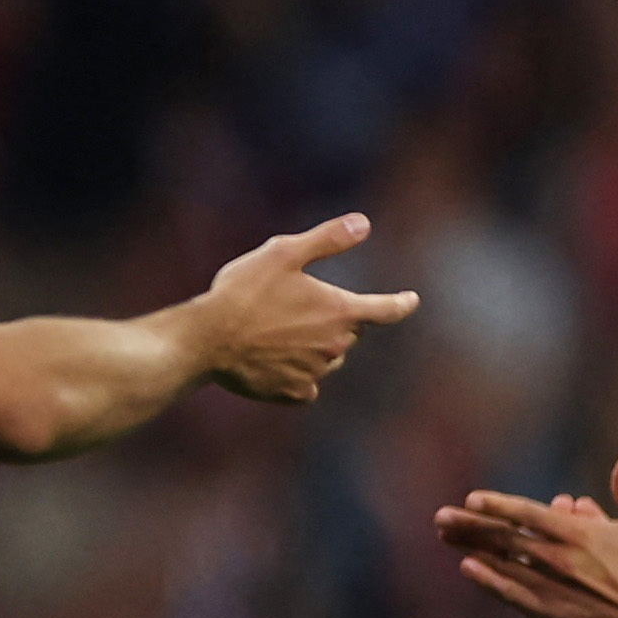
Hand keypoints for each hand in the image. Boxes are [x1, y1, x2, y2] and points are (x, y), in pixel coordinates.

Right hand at [192, 214, 422, 404]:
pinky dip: (298, 372)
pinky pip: (307, 383)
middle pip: (349, 332)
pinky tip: (273, 360)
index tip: (410, 300)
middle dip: (333, 319)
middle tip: (293, 306)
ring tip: (275, 332)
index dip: (401, 303)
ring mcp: (316, 373)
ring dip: (314, 346)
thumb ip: (328, 238)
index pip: (387, 309)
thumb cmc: (243, 292)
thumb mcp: (283, 252)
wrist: (206, 340)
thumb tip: (364, 224)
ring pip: (327, 358)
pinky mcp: (294, 393)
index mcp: (341, 311)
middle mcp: (336, 346)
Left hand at [435, 453, 617, 617]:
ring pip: (503, 563)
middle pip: (505, 538)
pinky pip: (511, 594)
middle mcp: (559, 560)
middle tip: (441, 516)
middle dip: (470, 525)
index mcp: (580, 535)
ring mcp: (550, 588)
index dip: (499, 506)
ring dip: (471, 548)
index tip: (472, 498)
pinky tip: (467, 568)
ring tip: (445, 536)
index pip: (529, 515)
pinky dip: (488, 581)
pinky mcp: (547, 613)